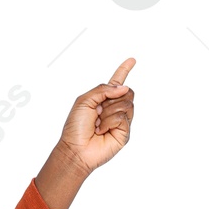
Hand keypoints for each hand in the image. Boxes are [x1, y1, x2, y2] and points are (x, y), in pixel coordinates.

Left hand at [57, 57, 136, 175]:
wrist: (76, 148)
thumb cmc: (76, 127)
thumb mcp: (84, 101)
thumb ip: (102, 89)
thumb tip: (124, 88)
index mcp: (103, 98)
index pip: (117, 82)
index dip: (124, 70)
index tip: (132, 60)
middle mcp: (114, 108)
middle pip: (128, 91)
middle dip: (113, 97)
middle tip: (99, 110)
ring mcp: (121, 120)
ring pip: (127, 103)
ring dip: (109, 111)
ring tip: (98, 122)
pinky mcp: (124, 132)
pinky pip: (123, 117)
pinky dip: (110, 121)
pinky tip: (102, 130)